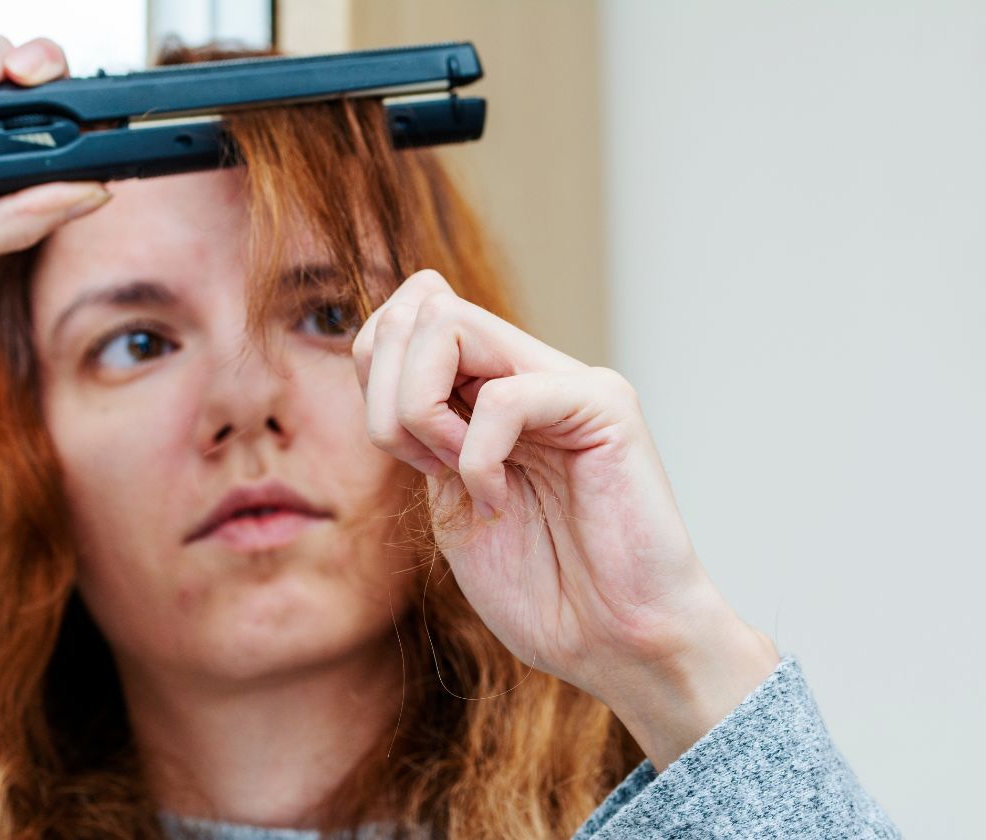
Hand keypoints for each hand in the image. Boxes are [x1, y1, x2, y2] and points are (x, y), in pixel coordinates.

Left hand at [353, 269, 779, 769]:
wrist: (616, 645)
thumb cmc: (542, 587)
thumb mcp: (449, 497)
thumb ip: (422, 426)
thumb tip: (381, 348)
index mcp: (492, 388)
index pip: (409, 313)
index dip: (375, 370)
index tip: (406, 453)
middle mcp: (531, 369)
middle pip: (421, 308)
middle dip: (387, 391)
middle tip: (424, 463)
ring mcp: (568, 381)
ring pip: (448, 324)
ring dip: (421, 409)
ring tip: (454, 472)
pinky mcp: (604, 405)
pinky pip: (502, 397)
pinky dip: (476, 458)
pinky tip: (498, 502)